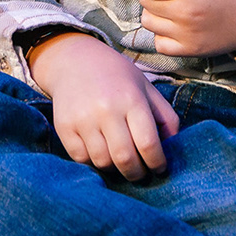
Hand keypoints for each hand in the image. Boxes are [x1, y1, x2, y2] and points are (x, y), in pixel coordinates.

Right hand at [27, 33, 179, 179]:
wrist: (75, 62)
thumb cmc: (117, 78)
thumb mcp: (147, 89)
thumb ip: (166, 117)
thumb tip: (172, 148)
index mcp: (132, 100)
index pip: (148, 144)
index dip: (157, 164)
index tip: (159, 169)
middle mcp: (106, 109)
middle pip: (125, 158)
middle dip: (137, 173)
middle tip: (140, 173)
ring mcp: (83, 119)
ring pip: (103, 162)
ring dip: (115, 170)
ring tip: (120, 162)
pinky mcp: (64, 127)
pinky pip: (81, 159)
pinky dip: (93, 162)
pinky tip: (101, 153)